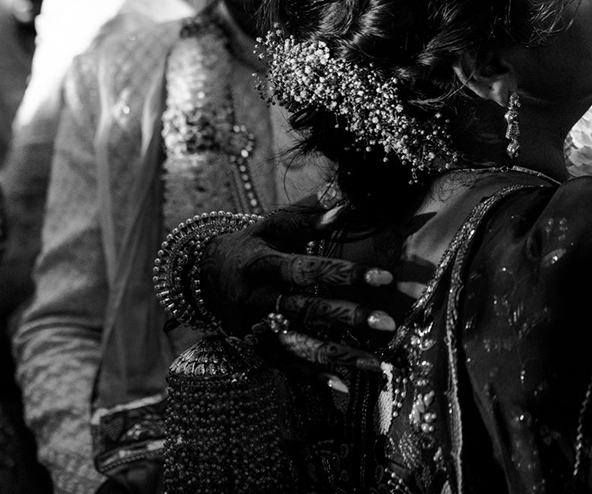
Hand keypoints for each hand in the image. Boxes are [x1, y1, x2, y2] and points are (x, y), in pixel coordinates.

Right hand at [199, 205, 398, 370]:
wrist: (204, 274)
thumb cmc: (253, 242)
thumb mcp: (274, 224)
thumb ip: (310, 216)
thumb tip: (348, 205)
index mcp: (261, 264)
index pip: (307, 269)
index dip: (345, 273)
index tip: (384, 277)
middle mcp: (255, 299)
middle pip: (305, 310)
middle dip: (348, 317)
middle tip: (388, 323)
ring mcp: (253, 328)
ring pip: (298, 345)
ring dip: (338, 356)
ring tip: (377, 365)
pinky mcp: (254, 347)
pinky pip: (285, 366)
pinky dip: (313, 377)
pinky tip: (344, 385)